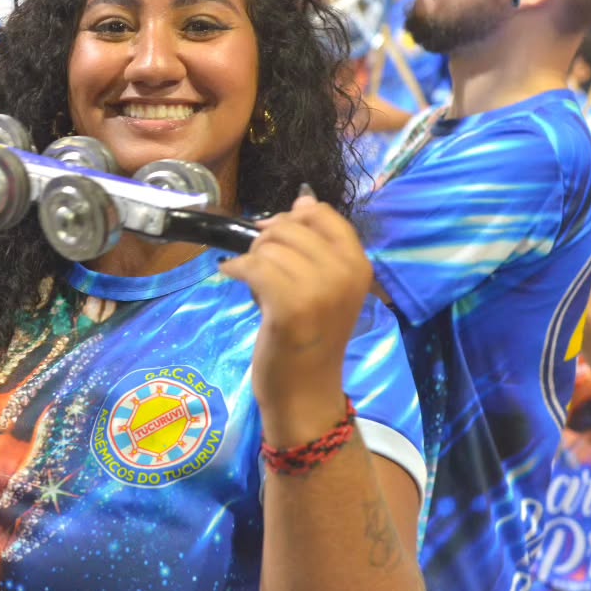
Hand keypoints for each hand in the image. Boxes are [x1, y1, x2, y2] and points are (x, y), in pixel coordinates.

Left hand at [219, 191, 369, 442]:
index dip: (292, 218)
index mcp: (358, 264)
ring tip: (256, 285)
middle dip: (266, 241)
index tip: (278, 238)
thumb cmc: (310, 338)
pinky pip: (252, 266)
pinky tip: (231, 276)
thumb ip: (316, 245)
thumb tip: (303, 199)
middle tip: (262, 269)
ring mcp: (320, 290)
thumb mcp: (325, 287)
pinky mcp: (290, 307)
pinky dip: (235, 268)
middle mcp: (345, 273)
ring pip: (269, 246)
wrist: (305, 391)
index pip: (323, 213)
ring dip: (251, 260)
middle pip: (290, 226)